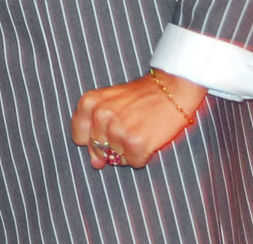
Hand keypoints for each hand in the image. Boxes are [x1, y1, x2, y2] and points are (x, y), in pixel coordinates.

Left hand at [67, 69, 203, 169]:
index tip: (109, 128)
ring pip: (117, 158)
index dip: (95, 138)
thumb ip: (96, 132)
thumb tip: (96, 164)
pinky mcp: (136, 142)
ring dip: (130, 149)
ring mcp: (117, 129)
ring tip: (141, 128)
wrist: (172, 89)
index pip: (79, 137)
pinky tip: (149, 138)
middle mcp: (100, 116)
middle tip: (131, 124)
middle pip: (100, 150)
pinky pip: (134, 162)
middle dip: (114, 144)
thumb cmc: (142, 97)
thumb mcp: (111, 104)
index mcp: (90, 103)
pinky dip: (143, 156)